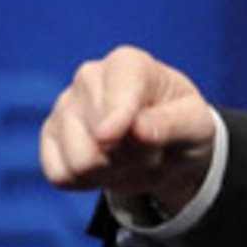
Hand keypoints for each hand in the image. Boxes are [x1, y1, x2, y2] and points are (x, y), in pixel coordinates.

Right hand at [39, 46, 216, 217]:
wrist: (166, 143)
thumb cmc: (182, 125)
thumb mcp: (196, 124)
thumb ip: (171, 123)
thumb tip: (138, 130)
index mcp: (128, 64)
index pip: (114, 96)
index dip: (118, 123)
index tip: (115, 138)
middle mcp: (89, 77)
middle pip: (101, 142)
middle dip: (134, 157)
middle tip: (151, 146)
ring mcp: (64, 106)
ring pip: (80, 163)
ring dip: (114, 172)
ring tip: (131, 156)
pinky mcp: (50, 137)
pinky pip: (61, 176)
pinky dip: (89, 182)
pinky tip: (106, 165)